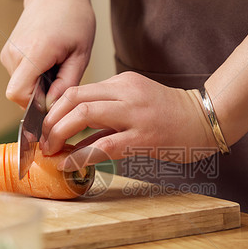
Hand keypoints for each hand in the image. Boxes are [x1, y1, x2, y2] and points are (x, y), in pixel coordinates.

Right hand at [0, 0, 94, 108]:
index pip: (19, 95)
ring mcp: (8, 54)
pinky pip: (20, 78)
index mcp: (34, 52)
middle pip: (21, 95)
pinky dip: (35, 77)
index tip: (55, 100)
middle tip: (63, 76)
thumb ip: (66, 84)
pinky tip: (49, 61)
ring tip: (57, 65)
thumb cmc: (73, 18)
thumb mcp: (81, 54)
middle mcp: (14, 54)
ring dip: (40, 85)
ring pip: (21, 88)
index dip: (36, 106)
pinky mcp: (7, 54)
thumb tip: (51, 109)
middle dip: (42, 96)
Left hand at [40, 72, 218, 169]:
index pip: (75, 90)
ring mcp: (134, 115)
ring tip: (50, 151)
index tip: (41, 126)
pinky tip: (68, 165)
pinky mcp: (142, 138)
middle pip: (73, 99)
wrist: (206, 120)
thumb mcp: (137, 101)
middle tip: (41, 140)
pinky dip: (79, 156)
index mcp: (122, 83)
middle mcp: (125, 94)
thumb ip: (108, 112)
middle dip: (49, 121)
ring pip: (83, 116)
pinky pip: (103, 145)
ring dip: (59, 135)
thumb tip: (75, 132)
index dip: (51, 109)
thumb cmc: (171, 115)